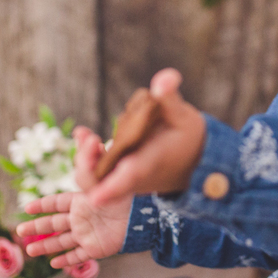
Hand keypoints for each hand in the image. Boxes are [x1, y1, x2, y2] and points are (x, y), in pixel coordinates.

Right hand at [16, 130, 132, 267]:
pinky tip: (55, 264)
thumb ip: (88, 156)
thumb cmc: (121, 192)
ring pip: (62, 241)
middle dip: (37, 227)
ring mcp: (89, 233)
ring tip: (30, 251)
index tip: (27, 208)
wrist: (141, 213)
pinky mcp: (97, 248)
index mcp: (82, 201)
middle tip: (19, 231)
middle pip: (55, 224)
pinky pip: (79, 256)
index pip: (57, 203)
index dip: (42, 205)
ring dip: (46, 246)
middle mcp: (82, 218)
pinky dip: (67, 260)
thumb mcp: (100, 175)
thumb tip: (81, 131)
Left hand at [84, 67, 206, 207]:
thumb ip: (170, 98)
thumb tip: (162, 80)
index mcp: (152, 161)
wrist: (193, 160)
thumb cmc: (190, 137)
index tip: (95, 198)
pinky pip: (97, 174)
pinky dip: (87, 158)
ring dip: (85, 160)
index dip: (113, 187)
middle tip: (87, 137)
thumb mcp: (184, 116)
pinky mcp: (119, 176)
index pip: (131, 176)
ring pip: (96, 180)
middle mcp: (136, 176)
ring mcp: (125, 179)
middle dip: (87, 165)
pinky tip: (83, 134)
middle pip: (102, 183)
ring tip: (83, 134)